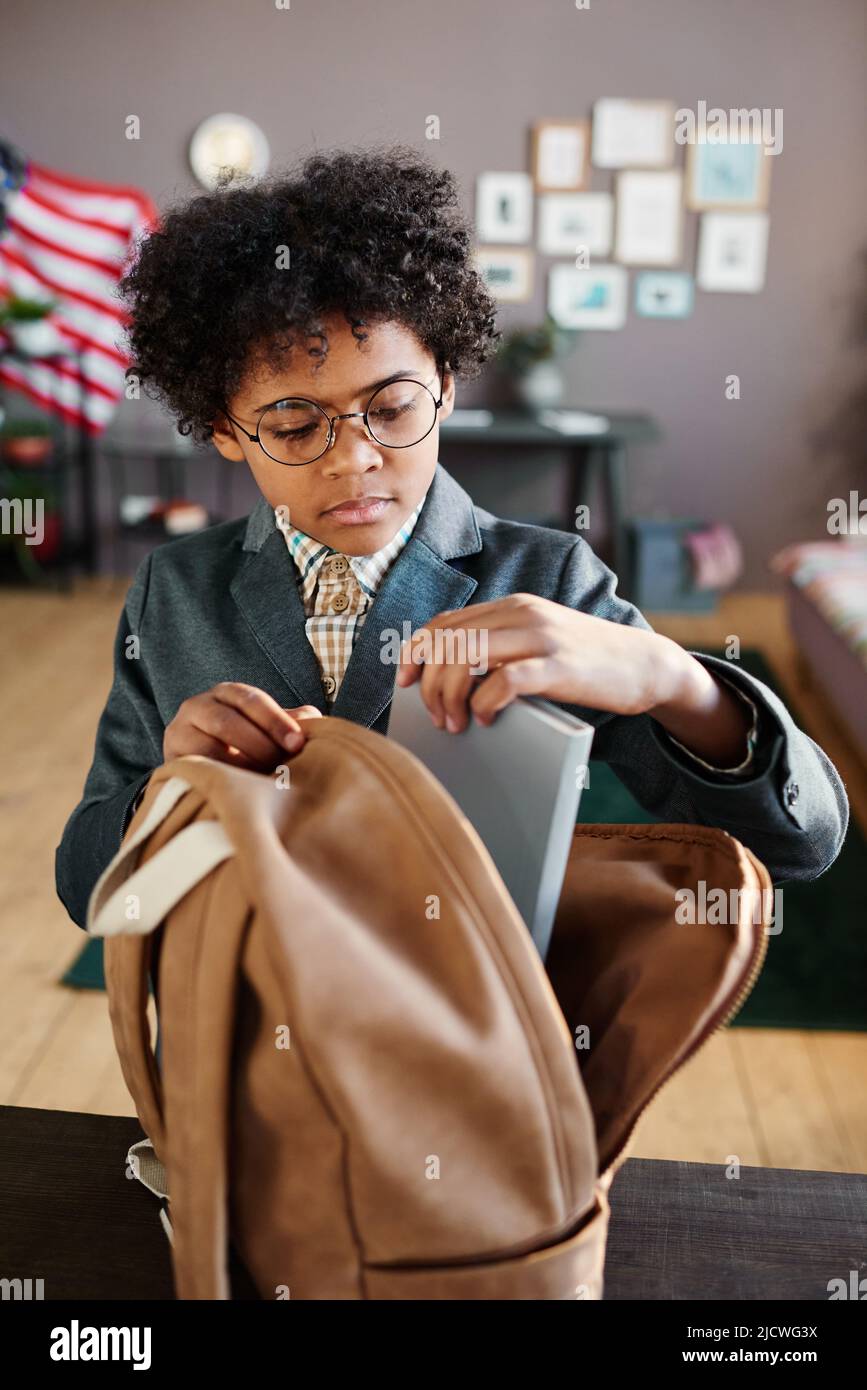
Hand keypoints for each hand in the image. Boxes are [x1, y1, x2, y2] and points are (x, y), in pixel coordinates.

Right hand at [163, 683, 321, 768]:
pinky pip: (193, 770)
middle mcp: (198, 706)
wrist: (202, 767)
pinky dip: (218, 779)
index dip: (276, 721)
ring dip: (239, 766)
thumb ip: (288, 722)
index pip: (251, 700)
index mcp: (227, 693)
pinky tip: (239, 791)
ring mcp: (180, 732)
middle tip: (281, 766)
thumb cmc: (245, 744)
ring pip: (208, 749)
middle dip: (258, 745)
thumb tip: (311, 720)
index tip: (297, 743)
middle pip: (227, 722)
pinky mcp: (171, 760)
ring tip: (263, 781)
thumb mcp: (266, 728)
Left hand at [396, 594, 750, 764]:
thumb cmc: (588, 662)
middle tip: (435, 716)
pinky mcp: (559, 666)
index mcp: (512, 606)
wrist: (646, 665)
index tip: (404, 682)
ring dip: (449, 695)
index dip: (415, 652)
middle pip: (447, 640)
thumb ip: (501, 645)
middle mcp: (522, 614)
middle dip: (429, 683)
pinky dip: (484, 703)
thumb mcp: (538, 641)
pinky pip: (503, 680)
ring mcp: (541, 638)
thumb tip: (449, 674)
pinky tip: (487, 719)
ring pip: (465, 655)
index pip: (444, 622)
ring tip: (456, 723)